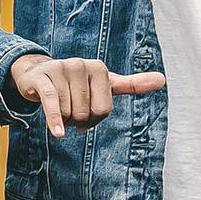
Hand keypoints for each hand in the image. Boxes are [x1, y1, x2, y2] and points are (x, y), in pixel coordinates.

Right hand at [10, 54, 165, 137]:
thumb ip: (132, 83)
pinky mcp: (42, 78)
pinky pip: (52, 103)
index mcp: (99, 68)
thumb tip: (163, 79)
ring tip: (57, 108)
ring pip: (69, 112)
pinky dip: (55, 121)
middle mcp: (81, 65)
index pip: (104, 110)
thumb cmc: (76, 84)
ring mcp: (61, 69)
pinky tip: (58, 134)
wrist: (37, 73)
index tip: (87, 113)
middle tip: (69, 110)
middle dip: (76, 120)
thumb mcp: (104, 84)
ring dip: (62, 120)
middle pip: (86, 113)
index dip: (94, 119)